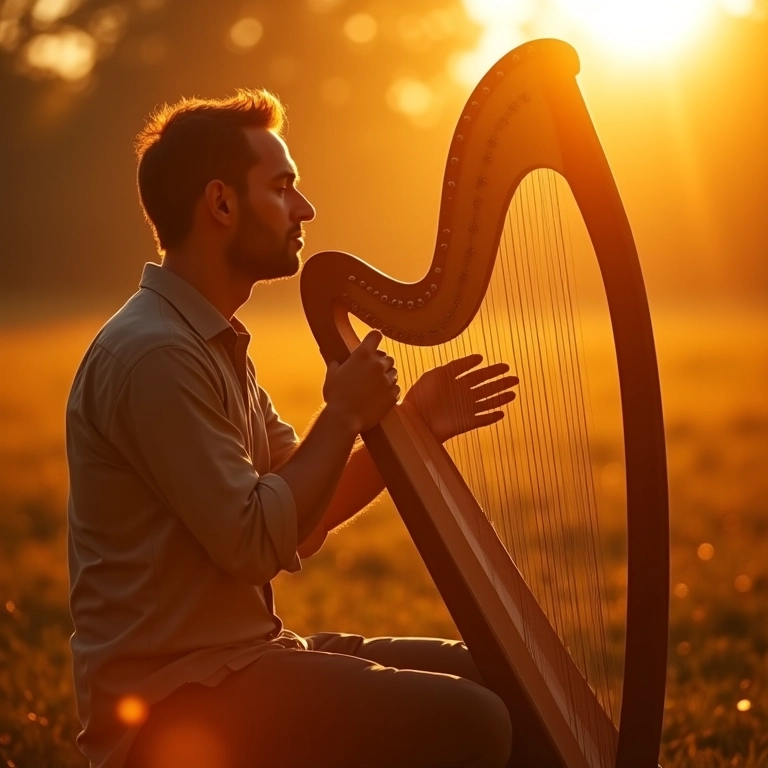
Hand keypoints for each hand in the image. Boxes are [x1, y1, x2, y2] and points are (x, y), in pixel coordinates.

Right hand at [323, 331, 399, 434]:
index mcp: (362, 355)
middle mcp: (377, 364)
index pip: (376, 335)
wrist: (344, 418)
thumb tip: (334, 359)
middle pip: (387, 357)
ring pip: (393, 372)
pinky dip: (390, 390)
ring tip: (374, 388)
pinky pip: (396, 387)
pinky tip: (379, 397)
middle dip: (381, 364)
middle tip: (371, 374)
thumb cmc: (335, 396)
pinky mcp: (393, 394)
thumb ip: (335, 364)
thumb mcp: (331, 376)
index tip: (373, 343)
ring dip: (386, 377)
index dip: (374, 338)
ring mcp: (387, 380)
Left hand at [403, 354, 517, 442]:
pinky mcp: (465, 423)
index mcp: (455, 382)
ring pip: (488, 402)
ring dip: (501, 397)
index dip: (490, 370)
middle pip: (486, 387)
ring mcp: (465, 409)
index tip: (503, 366)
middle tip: (515, 377)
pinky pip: (482, 420)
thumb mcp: (437, 374)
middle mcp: (462, 395)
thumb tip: (480, 358)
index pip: (477, 374)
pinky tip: (501, 413)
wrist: (412, 419)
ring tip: (513, 392)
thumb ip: (457, 366)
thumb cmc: (420, 395)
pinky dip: (492, 417)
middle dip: (501, 382)